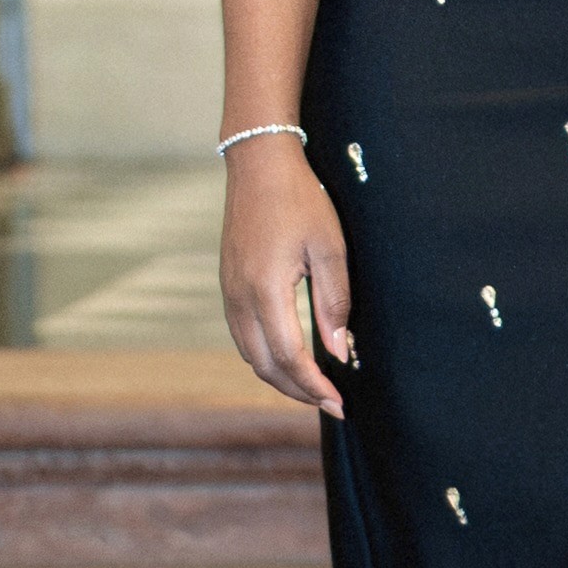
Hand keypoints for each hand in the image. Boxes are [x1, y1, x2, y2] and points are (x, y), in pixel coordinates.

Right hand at [221, 136, 356, 413]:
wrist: (258, 165)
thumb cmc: (300, 200)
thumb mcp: (329, 248)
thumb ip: (334, 302)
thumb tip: (339, 351)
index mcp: (265, 289)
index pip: (289, 357)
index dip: (314, 386)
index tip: (339, 403)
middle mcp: (239, 297)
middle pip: (265, 366)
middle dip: (298, 392)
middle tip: (330, 402)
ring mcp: (228, 292)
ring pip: (250, 355)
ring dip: (280, 377)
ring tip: (313, 386)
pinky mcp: (227, 285)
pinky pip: (242, 336)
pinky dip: (265, 356)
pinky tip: (289, 357)